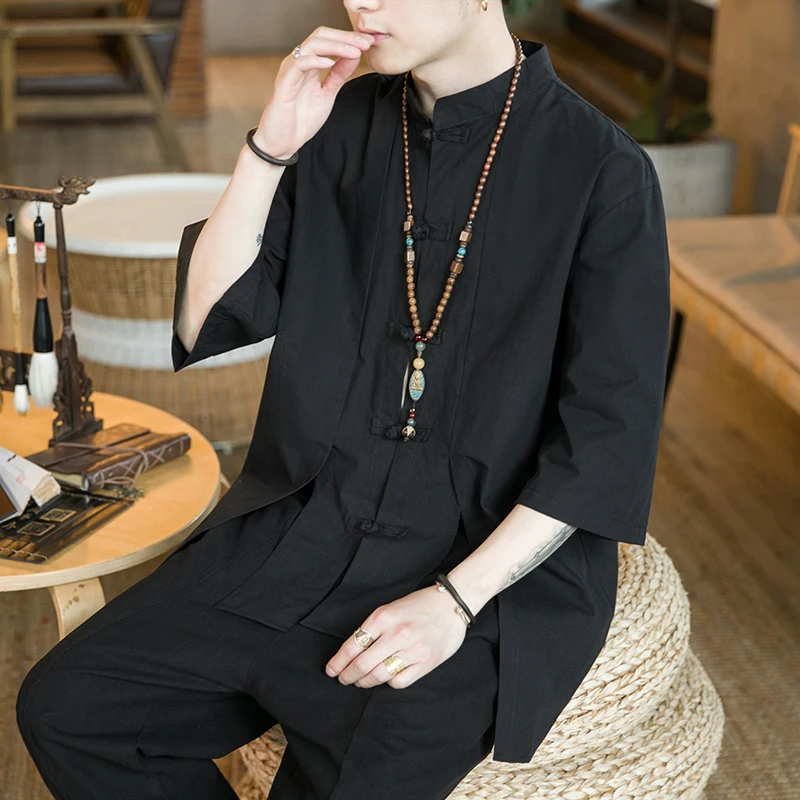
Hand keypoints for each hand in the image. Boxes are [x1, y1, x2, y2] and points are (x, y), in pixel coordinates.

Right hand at [253, 26, 375, 158]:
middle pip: (321, 36)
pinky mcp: (283, 84)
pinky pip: (299, 64)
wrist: (283, 142)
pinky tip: (331, 63)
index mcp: (309, 64)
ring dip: (336, 46)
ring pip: (312, 46)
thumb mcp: (327, 94)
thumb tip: (355, 55)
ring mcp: (290, 71)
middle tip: (366, 41)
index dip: (350, 39)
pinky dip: (316, 61)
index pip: (329, 40)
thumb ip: (339, 75)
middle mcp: (298, 62)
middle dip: (345, 37)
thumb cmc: (300, 119)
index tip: (370, 42)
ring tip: (355, 51)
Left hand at [324, 585, 468, 688]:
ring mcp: (413, 649)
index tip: (331, 670)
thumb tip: (352, 651)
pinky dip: (388, 682)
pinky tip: (387, 677)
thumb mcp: (390, 609)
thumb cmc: (418, 605)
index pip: (353, 644)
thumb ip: (373, 628)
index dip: (339, 661)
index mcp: (384, 617)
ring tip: (360, 681)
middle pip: (363, 664)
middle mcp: (397, 633)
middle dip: (348, 675)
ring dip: (364, 681)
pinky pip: (399, 681)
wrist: (451, 604)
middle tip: (343, 679)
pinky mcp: (426, 662)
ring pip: (379, 675)